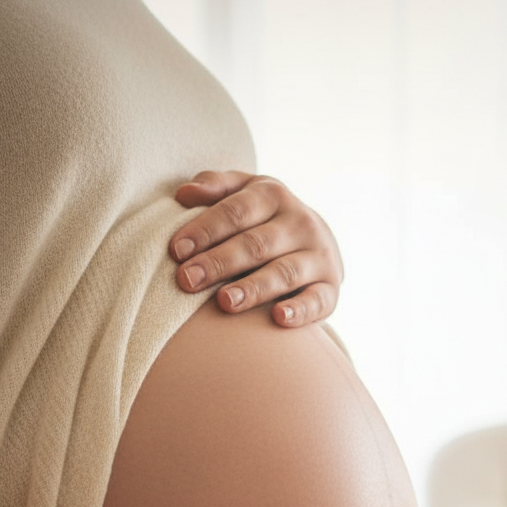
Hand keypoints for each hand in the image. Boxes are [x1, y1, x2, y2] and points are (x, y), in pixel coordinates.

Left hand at [169, 171, 343, 327]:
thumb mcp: (243, 193)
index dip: (205, 230)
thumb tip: (184, 194)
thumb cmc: (263, 219)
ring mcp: (318, 256)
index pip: (236, 212)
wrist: (316, 242)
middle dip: (219, 262)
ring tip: (225, 302)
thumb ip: (215, 188)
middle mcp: (300, 223)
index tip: (177, 251)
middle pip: (256, 244)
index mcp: (274, 196)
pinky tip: (277, 318)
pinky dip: (299, 310)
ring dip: (253, 288)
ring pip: (284, 272)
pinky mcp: (330, 289)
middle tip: (187, 280)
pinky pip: (317, 301)